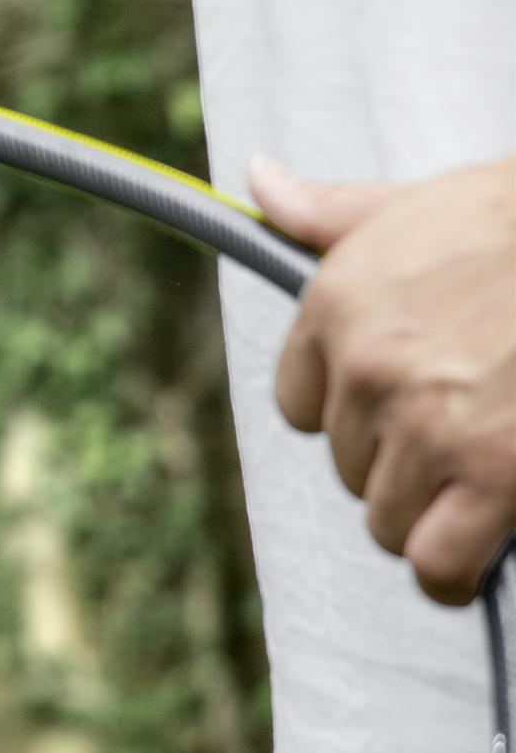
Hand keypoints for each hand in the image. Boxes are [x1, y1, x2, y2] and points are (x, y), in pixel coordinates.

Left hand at [261, 151, 515, 605]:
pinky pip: (438, 562)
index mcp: (336, 307)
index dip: (350, 416)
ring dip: (424, 516)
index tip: (392, 412)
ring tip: (470, 491)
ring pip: (384, 518)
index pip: (302, 404)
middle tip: (454, 443)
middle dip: (396, 463)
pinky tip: (472, 555)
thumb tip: (260, 180)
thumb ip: (328, 211)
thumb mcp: (412, 206)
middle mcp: (368, 372)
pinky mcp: (496, 478)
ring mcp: (428, 429)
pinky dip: (450, 571)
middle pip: (348, 465)